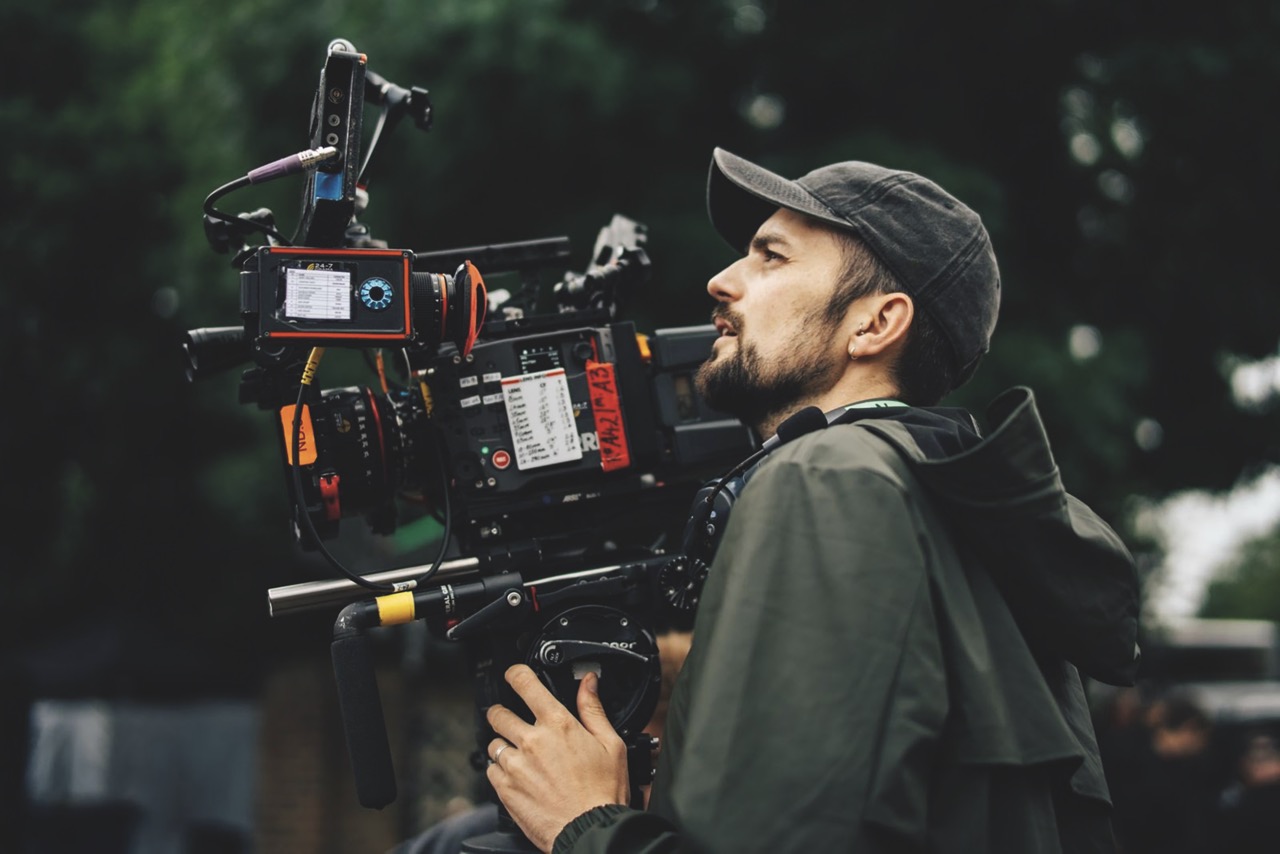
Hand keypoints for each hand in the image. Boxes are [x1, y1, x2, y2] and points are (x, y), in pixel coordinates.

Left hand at [485, 664, 629, 851]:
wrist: (590, 831)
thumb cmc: (604, 792)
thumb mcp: (610, 744)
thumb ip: (593, 709)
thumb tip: (588, 682)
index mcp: (558, 724)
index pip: (525, 683)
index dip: (515, 673)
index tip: (513, 675)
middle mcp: (532, 741)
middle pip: (498, 713)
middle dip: (502, 713)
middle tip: (512, 721)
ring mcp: (515, 766)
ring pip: (493, 743)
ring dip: (503, 746)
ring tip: (521, 757)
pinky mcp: (505, 790)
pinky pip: (491, 771)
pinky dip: (500, 771)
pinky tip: (519, 778)